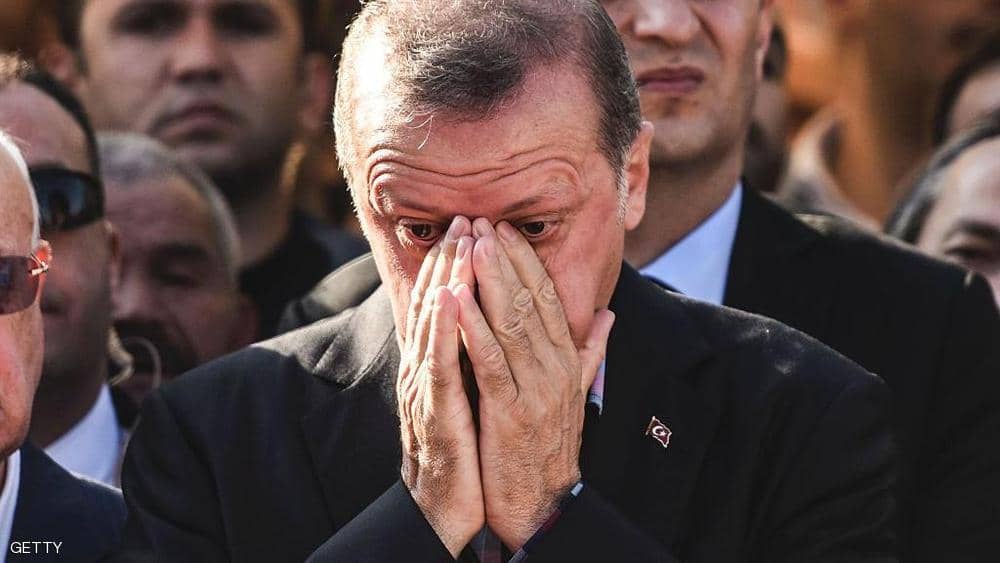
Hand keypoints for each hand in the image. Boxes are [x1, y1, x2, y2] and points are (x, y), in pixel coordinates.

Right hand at [397, 217, 482, 555]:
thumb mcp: (481, 398)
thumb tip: (508, 329)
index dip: (459, 265)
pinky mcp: (435, 413)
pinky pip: (438, 364)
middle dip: (451, 260)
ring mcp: (426, 389)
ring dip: (445, 280)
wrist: (450, 509)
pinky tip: (449, 297)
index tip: (477, 227)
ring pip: (434, 325)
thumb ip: (490, 360)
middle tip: (465, 217)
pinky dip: (442, 327)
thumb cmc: (468, 453)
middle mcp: (427, 370)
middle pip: (435, 305)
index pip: (449, 306)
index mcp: (442, 365)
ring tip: (459, 242)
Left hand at [454, 218, 613, 549]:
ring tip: (471, 245)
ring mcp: (536, 389)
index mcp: (568, 360)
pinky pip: (491, 362)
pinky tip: (458, 300)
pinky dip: (474, 328)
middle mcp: (557, 368)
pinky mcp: (511, 412)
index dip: (526, 260)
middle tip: (482, 222)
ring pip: (512, 323)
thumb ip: (590, 351)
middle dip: (504, 258)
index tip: (503, 229)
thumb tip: (606, 314)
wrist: (540, 502)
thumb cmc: (549, 444)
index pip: (548, 298)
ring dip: (489, 281)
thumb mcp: (575, 393)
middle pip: (530, 301)